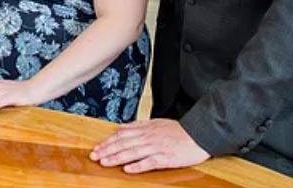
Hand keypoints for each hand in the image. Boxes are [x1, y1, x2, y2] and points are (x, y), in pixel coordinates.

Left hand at [89, 119, 209, 173]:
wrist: (198, 135)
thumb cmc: (177, 130)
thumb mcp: (155, 122)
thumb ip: (137, 125)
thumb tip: (120, 127)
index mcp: (145, 129)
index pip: (121, 135)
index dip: (107, 142)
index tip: (95, 148)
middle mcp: (148, 138)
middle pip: (123, 144)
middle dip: (107, 150)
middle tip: (94, 157)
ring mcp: (156, 148)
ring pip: (132, 153)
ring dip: (117, 158)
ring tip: (104, 162)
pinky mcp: (166, 158)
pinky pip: (149, 162)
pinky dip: (138, 166)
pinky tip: (128, 170)